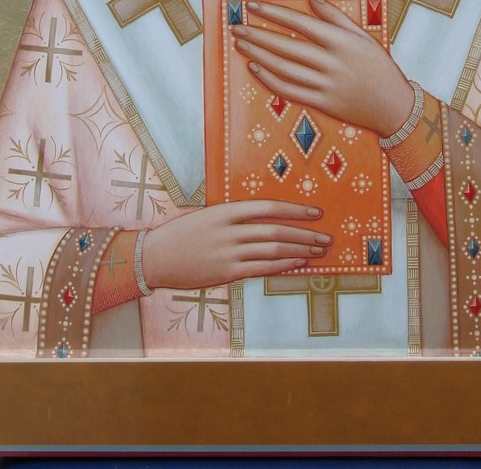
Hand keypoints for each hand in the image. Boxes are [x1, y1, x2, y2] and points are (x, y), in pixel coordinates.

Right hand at [140, 200, 330, 289]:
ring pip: (273, 251)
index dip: (295, 211)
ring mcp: (229, 253)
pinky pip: (262, 269)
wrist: (154, 258)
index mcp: (226, 211)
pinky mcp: (227, 273)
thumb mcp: (208, 216)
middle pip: (276, 231)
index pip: (268, 208)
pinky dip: (283, 266)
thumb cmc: (181, 234)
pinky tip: (297, 264)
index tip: (316, 213)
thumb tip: (267, 221)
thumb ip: (235, 218)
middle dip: (305, 234)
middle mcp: (230, 231)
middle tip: (326, 238)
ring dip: (299, 251)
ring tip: (318, 251)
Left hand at [233, 0, 414, 134]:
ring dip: (258, 56)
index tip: (253, 6)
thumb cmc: (380, 68)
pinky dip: (269, 80)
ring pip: (284, 69)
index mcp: (342, 42)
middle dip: (258, 35)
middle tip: (237, 27)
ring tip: (241, 44)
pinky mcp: (322, 103)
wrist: (394, 107)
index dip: (273, 13)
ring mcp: (325, 85)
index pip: (300, 22)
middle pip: (286, 46)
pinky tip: (255, 69)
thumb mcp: (363, 37)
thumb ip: (336, 17)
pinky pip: (290, 91)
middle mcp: (332, 63)